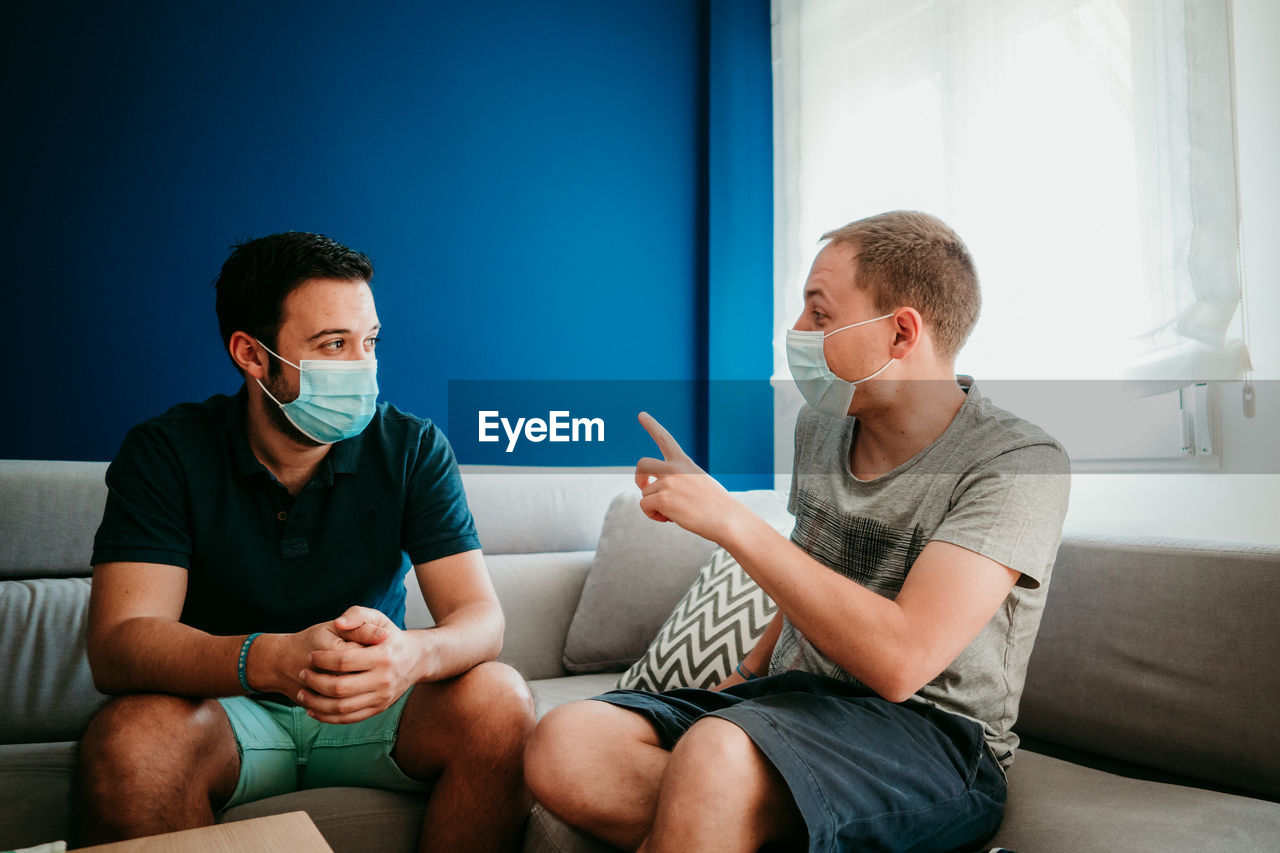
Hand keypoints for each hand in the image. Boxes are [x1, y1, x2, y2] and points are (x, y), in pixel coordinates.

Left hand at [294, 606, 425, 723]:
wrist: (416, 659)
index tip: (311, 656)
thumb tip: (338, 623)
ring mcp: (382, 697)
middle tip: (303, 673)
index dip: (322, 660)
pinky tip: (313, 709)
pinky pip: (349, 719)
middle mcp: (384, 679)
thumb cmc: (390, 636)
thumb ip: (357, 614)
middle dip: (315, 682)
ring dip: (316, 703)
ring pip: (341, 708)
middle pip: (340, 687)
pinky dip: (327, 717)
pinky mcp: (379, 709)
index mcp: (383, 656)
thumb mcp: (379, 618)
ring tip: (302, 693)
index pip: (344, 661)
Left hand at [634, 411, 743, 542]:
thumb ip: (678, 479)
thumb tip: (653, 490)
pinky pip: (644, 506)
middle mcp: (674, 468)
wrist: (727, 519)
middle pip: (643, 464)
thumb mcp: (698, 482)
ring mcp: (668, 482)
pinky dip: (653, 515)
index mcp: (684, 462)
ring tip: (677, 512)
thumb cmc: (715, 505)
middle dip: (639, 477)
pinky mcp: (664, 499)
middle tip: (645, 488)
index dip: (652, 426)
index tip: (641, 414)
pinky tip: (671, 518)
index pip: (665, 439)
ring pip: (645, 494)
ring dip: (655, 506)